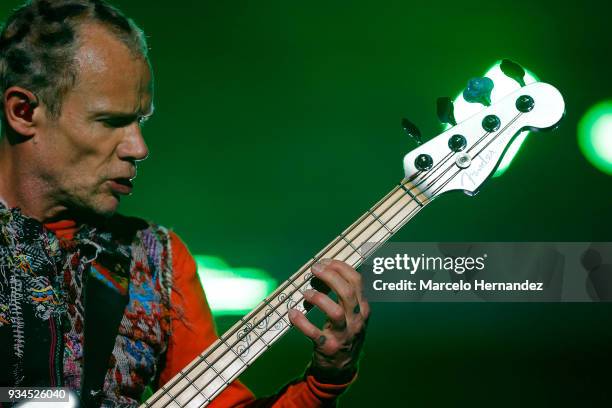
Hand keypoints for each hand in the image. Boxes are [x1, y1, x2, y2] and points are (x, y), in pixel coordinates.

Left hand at [288, 259, 369, 382]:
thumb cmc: (344, 332)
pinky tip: (293, 313)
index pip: (357, 281)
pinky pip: (314, 333)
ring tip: (306, 293)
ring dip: (319, 299)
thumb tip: (324, 269)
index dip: (340, 267)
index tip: (325, 262)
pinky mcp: (328, 347)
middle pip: (347, 293)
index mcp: (362, 308)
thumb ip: (344, 294)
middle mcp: (356, 320)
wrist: (342, 366)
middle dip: (330, 277)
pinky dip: (302, 322)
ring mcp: (343, 335)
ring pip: (335, 313)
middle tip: (315, 269)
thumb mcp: (352, 313)